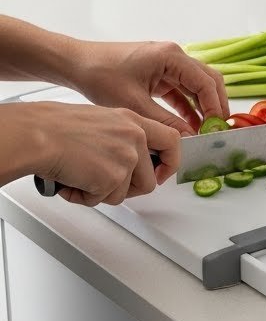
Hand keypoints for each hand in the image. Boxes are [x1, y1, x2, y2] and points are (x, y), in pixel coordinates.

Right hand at [34, 102, 180, 206]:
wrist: (38, 134)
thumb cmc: (57, 127)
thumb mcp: (101, 120)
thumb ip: (122, 138)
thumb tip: (131, 161)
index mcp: (132, 120)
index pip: (171, 140)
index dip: (170, 162)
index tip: (162, 173)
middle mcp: (134, 137)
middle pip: (150, 180)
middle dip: (129, 190)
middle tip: (108, 187)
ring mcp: (126, 158)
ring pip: (126, 194)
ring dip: (103, 193)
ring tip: (81, 178)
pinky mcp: (113, 177)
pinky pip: (104, 200)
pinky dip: (86, 197)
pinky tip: (72, 182)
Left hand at [66, 40, 228, 134]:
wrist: (76, 64)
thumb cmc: (100, 75)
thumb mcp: (134, 104)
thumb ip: (165, 121)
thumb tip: (188, 137)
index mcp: (171, 56)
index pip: (206, 82)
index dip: (215, 107)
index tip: (216, 128)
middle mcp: (173, 56)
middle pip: (208, 80)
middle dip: (215, 105)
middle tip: (216, 130)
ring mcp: (167, 64)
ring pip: (196, 86)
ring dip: (202, 107)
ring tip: (204, 132)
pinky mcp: (158, 73)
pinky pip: (181, 90)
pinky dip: (187, 107)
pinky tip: (188, 126)